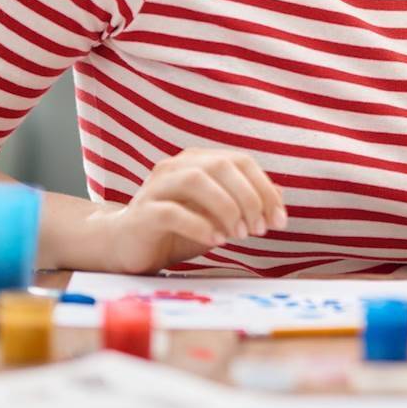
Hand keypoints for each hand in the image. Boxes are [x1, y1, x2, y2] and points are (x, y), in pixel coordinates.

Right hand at [95, 148, 287, 274]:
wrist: (126, 246)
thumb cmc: (178, 229)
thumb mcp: (218, 216)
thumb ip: (245, 203)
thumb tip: (280, 196)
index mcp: (199, 161)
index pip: (241, 161)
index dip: (265, 189)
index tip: (279, 220)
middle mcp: (177, 167)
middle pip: (221, 166)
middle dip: (248, 197)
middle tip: (259, 229)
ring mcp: (156, 187)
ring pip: (195, 180)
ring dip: (225, 207)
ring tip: (239, 234)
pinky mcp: (141, 213)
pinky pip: (171, 212)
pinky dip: (199, 225)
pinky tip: (215, 241)